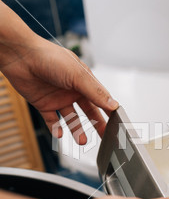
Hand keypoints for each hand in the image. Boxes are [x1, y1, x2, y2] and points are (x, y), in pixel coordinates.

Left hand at [0, 1, 117, 143]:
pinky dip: (56, 128)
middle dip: (97, 124)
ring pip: (71, 118)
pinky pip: (52, 120)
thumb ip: (96, 92)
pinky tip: (60, 134)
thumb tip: (113, 105)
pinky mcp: (43, 104)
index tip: (117, 122)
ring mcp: (58, 98)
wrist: (21, 57)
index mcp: (84, 80)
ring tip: (82, 141)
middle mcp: (72, 89)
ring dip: (77, 130)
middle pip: (89, 110)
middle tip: (105, 136)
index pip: (101, 98)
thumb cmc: (50, 58)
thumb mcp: (78, 75)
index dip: (109, 110)